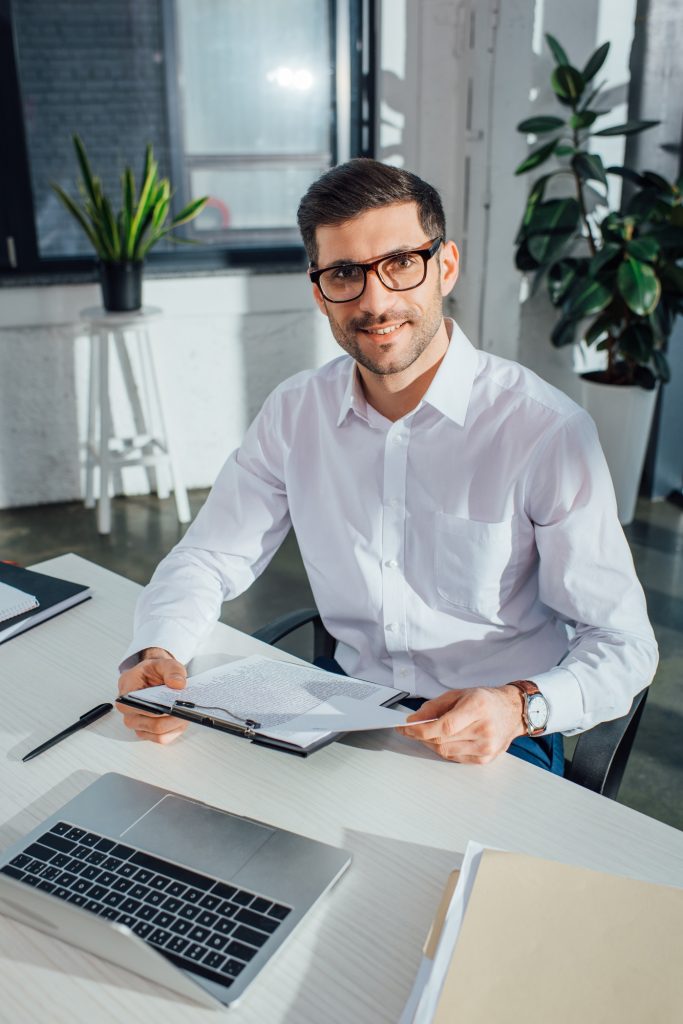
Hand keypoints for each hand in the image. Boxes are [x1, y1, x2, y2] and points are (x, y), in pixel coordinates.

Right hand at [117, 647, 188, 743]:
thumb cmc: (152, 673)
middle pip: (152, 725)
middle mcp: (129, 714)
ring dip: (176, 725)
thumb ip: (172, 670)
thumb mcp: (162, 663)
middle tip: (187, 709)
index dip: (158, 709)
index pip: (138, 708)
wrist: (152, 678)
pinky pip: (163, 738)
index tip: (175, 705)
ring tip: (187, 713)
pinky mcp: (148, 732)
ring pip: (159, 734)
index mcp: (126, 695)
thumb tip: (178, 684)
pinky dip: (175, 730)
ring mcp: (138, 725)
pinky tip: (183, 719)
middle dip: (173, 718)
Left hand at [400, 685, 524, 763]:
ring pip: (446, 752)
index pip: (444, 726)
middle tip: (411, 729)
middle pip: (442, 740)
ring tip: (430, 733)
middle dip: (421, 736)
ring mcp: (486, 746)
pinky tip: (445, 740)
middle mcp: (484, 729)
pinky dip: (445, 750)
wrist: (512, 711)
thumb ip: (434, 706)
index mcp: (478, 708)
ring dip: (432, 744)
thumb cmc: (486, 700)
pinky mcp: (486, 758)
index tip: (406, 728)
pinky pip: (455, 758)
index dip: (421, 730)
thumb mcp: (459, 693)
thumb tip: (413, 720)